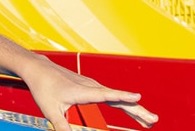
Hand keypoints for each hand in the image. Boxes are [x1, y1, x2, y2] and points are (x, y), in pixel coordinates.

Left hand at [20, 57, 157, 130]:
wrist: (40, 69)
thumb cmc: (44, 88)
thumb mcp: (51, 111)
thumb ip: (62, 127)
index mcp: (83, 91)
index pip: (107, 95)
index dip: (122, 97)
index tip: (137, 98)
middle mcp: (92, 86)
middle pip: (119, 99)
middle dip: (137, 110)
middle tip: (154, 120)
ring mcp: (94, 86)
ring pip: (119, 99)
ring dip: (135, 109)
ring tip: (150, 122)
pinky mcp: (92, 88)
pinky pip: (113, 97)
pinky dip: (125, 104)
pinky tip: (134, 111)